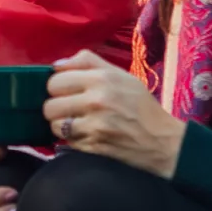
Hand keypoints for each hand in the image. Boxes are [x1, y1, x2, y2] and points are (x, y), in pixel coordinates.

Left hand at [42, 50, 186, 178]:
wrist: (162, 141)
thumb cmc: (141, 106)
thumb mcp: (121, 75)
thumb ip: (88, 62)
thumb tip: (57, 64)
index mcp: (102, 79)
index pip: (55, 81)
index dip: (57, 87)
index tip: (65, 91)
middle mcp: (96, 101)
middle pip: (49, 105)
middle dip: (55, 108)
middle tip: (68, 109)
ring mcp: (94, 127)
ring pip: (55, 126)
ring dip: (62, 126)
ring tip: (76, 124)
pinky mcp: (94, 147)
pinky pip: (67, 143)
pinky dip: (73, 140)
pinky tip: (86, 136)